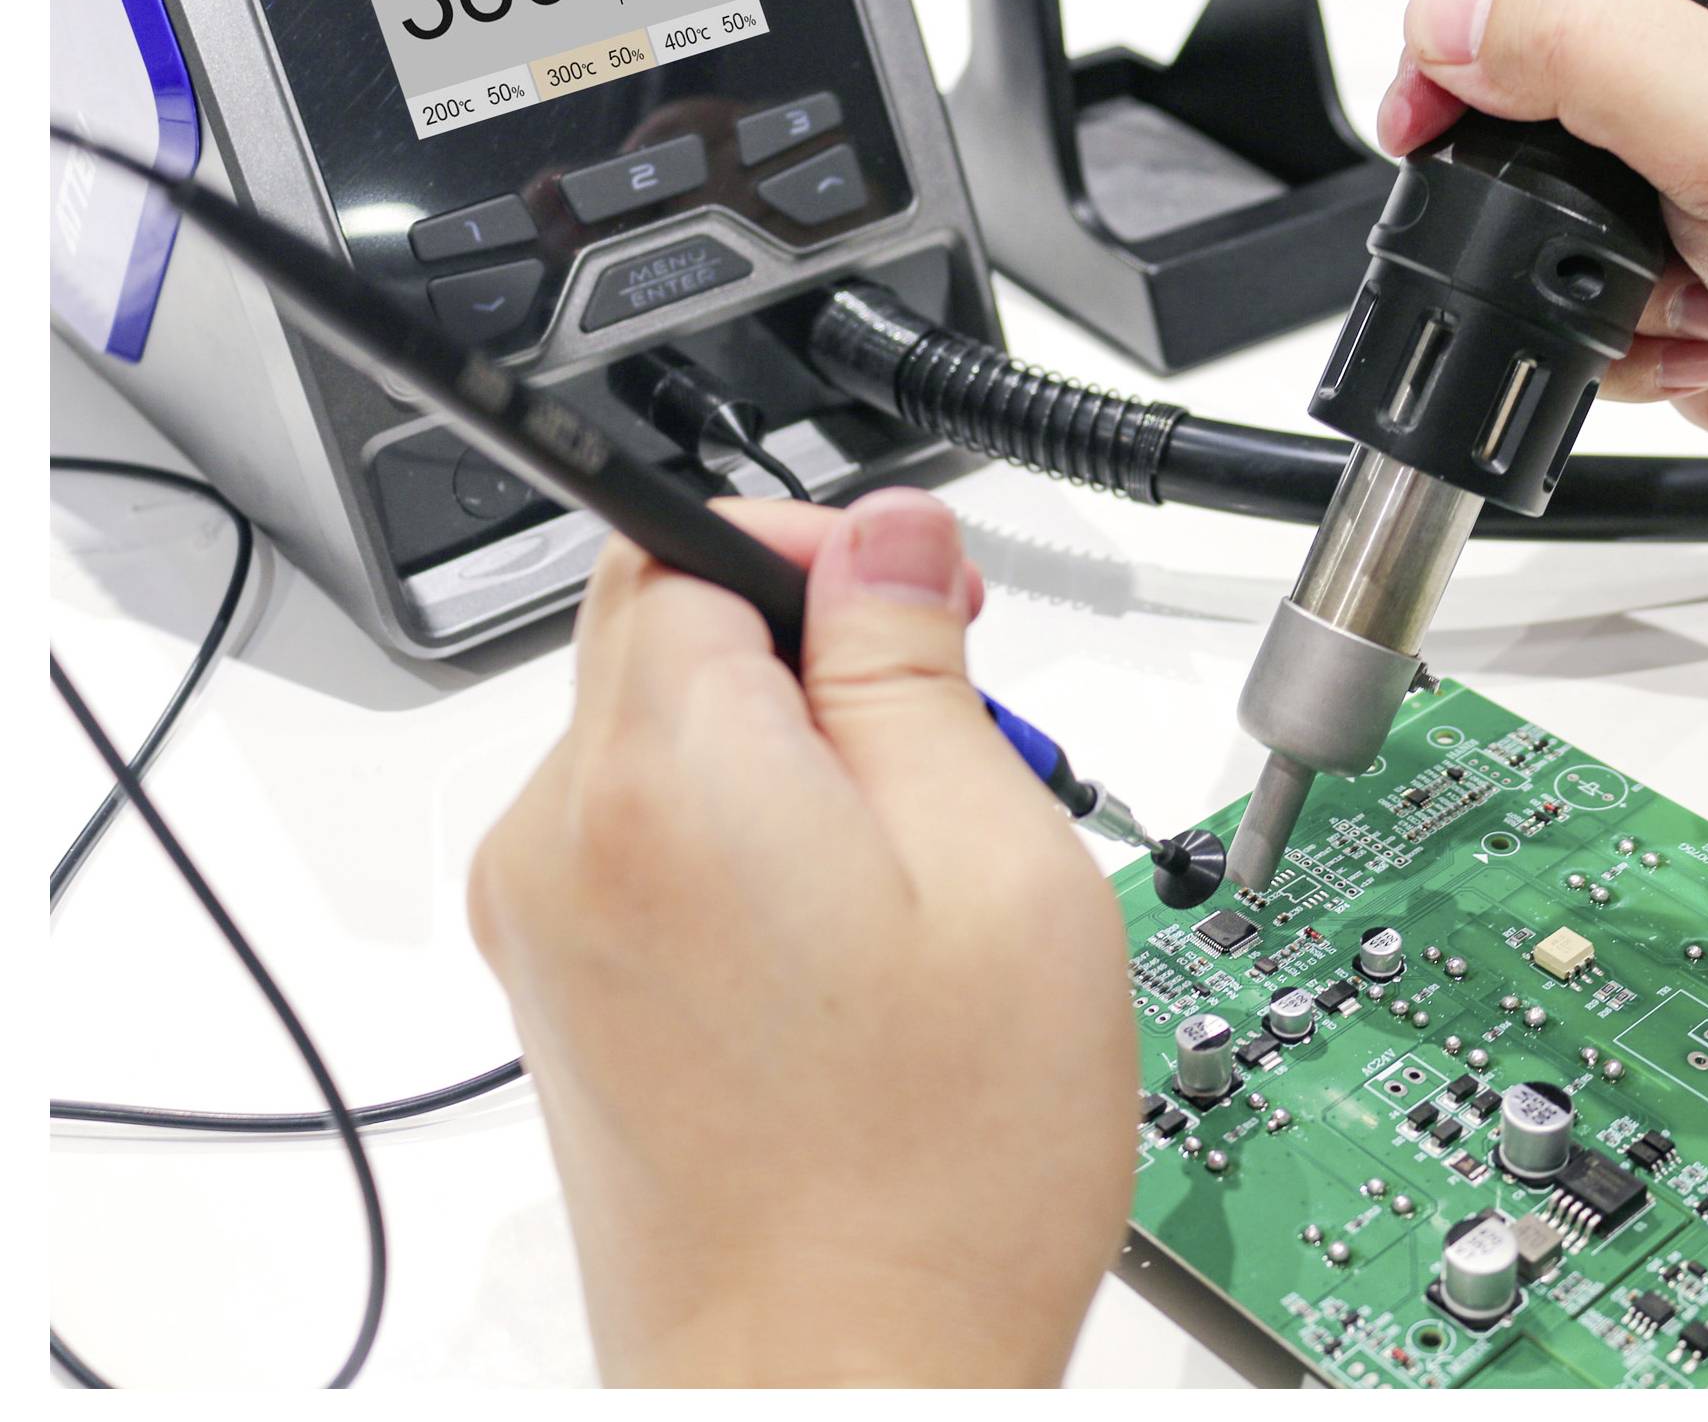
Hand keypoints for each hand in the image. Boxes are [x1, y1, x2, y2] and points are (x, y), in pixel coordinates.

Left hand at [469, 490, 1135, 1385]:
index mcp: (665, 778)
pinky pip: (646, 843)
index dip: (824, 543)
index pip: (690, 537)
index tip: (926, 599)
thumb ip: (914, 665)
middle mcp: (563, 843)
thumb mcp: (997, 864)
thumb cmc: (935, 1177)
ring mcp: (547, 929)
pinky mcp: (564, 998)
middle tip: (949, 739)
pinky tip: (859, 940)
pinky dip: (747, 841)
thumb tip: (886, 534)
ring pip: (658, 737)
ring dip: (786, 750)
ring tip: (919, 869)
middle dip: (811, 646)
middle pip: (661, 629)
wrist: (835, 1387)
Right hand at [1378, 0, 1707, 510]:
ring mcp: (1673, 176)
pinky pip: (1560, 303)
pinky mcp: (1664, 273)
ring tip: (1678, 286)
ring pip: (1524, 215)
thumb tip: (1449, 23)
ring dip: (1578, 277)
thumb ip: (1587, 50)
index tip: (1438, 98)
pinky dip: (1607, 340)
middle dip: (1524, 185)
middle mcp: (1691, 62)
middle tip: (1571, 221)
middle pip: (1503, 89)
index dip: (1461, 13)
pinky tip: (1697, 335)